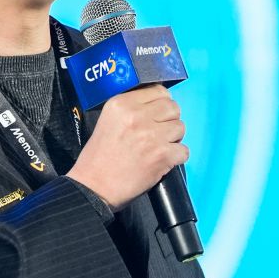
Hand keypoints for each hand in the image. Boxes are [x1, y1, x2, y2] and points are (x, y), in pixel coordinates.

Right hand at [67, 86, 187, 208]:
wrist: (94, 187)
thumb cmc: (99, 156)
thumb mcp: (108, 120)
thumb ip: (131, 108)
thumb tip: (156, 104)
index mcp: (121, 104)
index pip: (158, 90)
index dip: (161, 103)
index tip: (157, 115)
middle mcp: (137, 115)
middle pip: (173, 107)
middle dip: (169, 120)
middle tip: (159, 132)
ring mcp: (152, 135)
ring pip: (181, 127)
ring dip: (174, 138)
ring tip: (158, 147)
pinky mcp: (162, 155)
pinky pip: (184, 150)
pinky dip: (176, 157)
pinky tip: (162, 161)